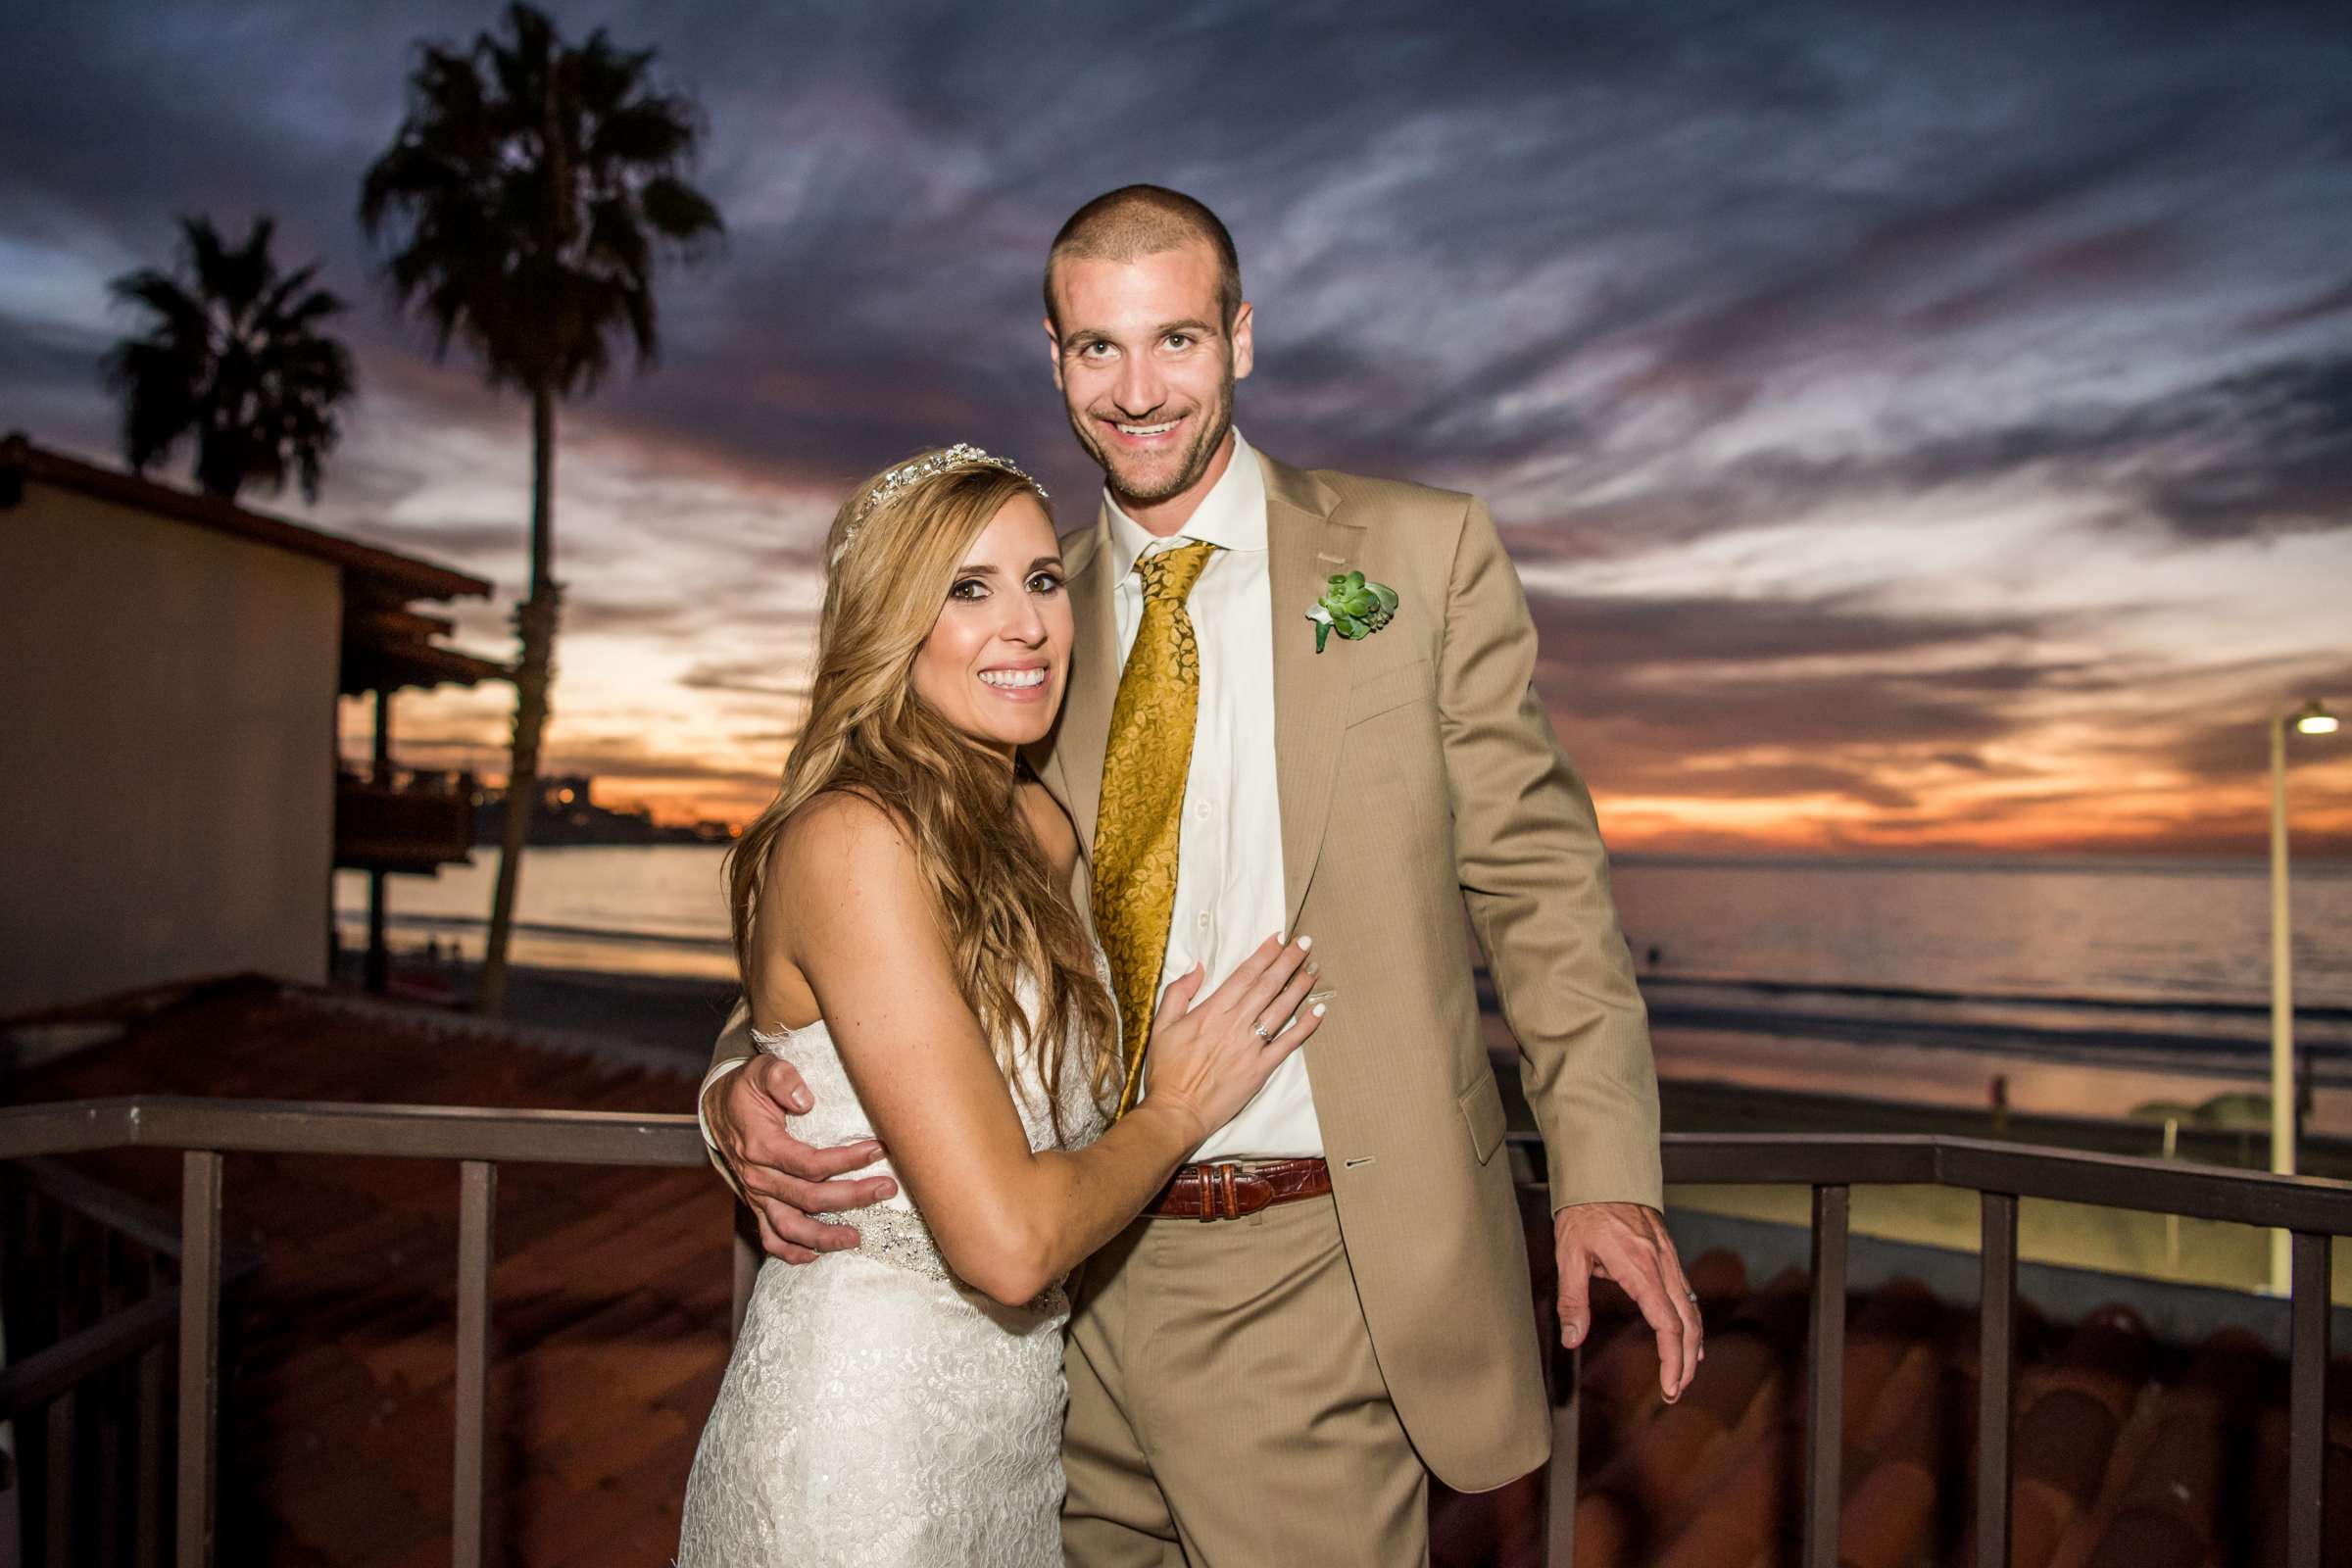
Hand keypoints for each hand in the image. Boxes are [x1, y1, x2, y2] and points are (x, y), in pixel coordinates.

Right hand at [706, 1055, 899, 1262]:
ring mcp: (757, 1194)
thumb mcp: (762, 1070)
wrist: (717, 1108)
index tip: (878, 1150)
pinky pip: (770, 1237)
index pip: (810, 1163)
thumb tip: (806, 1100)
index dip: (846, 1160)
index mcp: (761, 1146)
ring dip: (824, 1237)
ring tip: (855, 1238)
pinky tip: (815, 1255)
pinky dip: (790, 1252)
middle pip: (809, 1197)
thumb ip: (782, 1078)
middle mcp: (759, 1176)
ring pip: (791, 1227)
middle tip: (887, 1188)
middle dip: (852, 1196)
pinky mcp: (757, 1203)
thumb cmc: (746, 1088)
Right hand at [1140, 933, 1326, 1143]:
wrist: (1176, 1111)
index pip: (1245, 974)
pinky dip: (1305, 1026)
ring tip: (1314, 969)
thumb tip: (1197, 967)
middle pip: (1268, 985)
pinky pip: (1288, 1043)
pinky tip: (1318, 1011)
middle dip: (1288, 961)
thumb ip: (1178, 993)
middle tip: (1305, 943)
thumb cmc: (1166, 1071)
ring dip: (1300, 987)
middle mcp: (1235, 1024)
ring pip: (1281, 1009)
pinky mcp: (1261, 1069)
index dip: (1265, 954)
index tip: (1279, 938)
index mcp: (1212, 1011)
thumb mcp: (1161, 1025)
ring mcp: (1251, 1046)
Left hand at [1554, 1201, 1701, 1400]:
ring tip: (1682, 1374)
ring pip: (1693, 1309)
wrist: (1602, 1172)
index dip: (1671, 1360)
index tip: (1668, 1386)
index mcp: (1641, 1269)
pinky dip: (1692, 1321)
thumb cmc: (1583, 1211)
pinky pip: (1687, 1294)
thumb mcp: (1569, 1254)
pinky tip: (1688, 1337)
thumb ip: (1572, 1299)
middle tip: (1674, 1391)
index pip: (1668, 1325)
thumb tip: (1572, 1339)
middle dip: (1685, 1362)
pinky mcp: (1667, 1254)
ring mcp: (1669, 1259)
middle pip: (1688, 1323)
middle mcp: (1663, 1265)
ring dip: (1692, 1345)